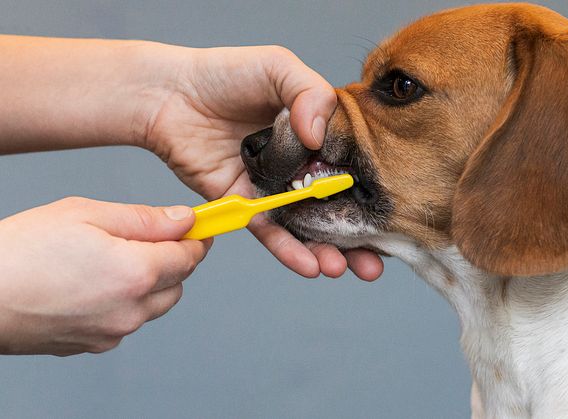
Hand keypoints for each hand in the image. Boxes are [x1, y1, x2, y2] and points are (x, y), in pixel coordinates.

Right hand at [0, 197, 209, 355]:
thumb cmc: (20, 253)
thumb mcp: (86, 215)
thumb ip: (144, 219)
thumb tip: (184, 220)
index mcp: (137, 274)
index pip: (190, 256)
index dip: (196, 238)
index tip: (199, 227)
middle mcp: (131, 310)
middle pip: (177, 283)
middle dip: (171, 259)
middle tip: (145, 238)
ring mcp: (112, 332)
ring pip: (153, 304)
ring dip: (148, 282)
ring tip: (108, 260)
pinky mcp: (92, 344)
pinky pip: (125, 320)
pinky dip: (123, 302)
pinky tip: (91, 283)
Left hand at [142, 45, 382, 279]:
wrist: (169, 94)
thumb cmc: (225, 74)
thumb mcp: (277, 66)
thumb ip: (310, 93)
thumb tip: (319, 138)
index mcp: (317, 133)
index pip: (352, 166)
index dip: (372, 192)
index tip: (392, 215)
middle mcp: (301, 164)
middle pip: (336, 205)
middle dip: (358, 238)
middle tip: (375, 264)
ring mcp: (275, 186)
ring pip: (307, 226)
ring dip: (327, 251)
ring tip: (343, 268)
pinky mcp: (246, 204)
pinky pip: (271, 231)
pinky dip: (289, 250)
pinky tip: (309, 265)